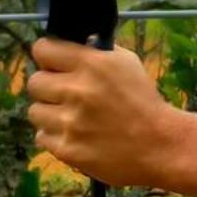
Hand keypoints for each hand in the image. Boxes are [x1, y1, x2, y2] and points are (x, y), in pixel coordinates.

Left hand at [26, 37, 175, 185]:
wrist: (163, 147)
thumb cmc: (145, 103)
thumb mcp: (127, 64)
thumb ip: (94, 53)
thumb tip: (69, 46)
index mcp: (91, 64)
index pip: (42, 50)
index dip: (49, 58)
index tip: (57, 67)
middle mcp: (77, 91)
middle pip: (34, 82)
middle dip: (49, 88)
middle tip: (67, 97)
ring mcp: (70, 123)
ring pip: (35, 112)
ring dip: (51, 115)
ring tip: (72, 121)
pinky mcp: (68, 150)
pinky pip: (43, 138)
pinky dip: (57, 138)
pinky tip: (77, 137)